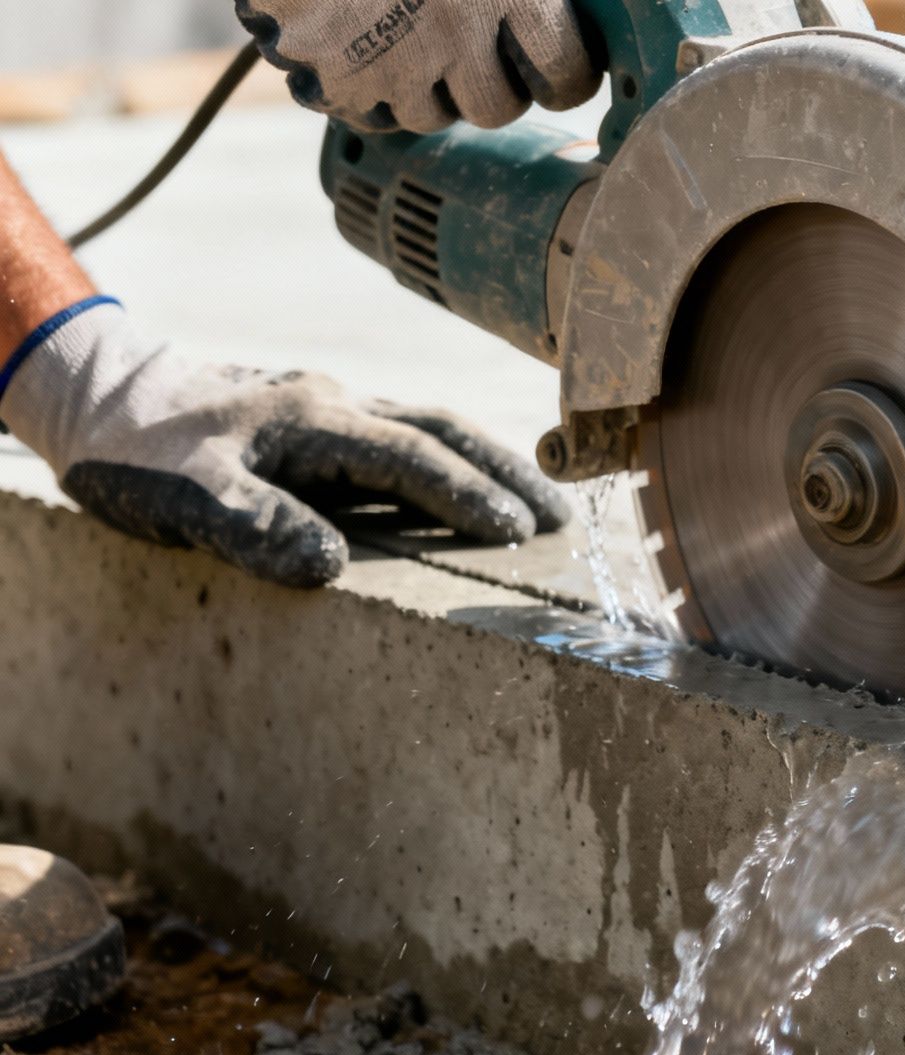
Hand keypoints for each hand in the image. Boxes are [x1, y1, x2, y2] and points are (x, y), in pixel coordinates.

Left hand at [0, 302, 569, 587]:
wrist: (95, 393)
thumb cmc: (136, 453)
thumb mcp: (183, 497)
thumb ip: (256, 527)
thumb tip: (333, 564)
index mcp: (313, 420)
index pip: (411, 457)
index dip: (465, 496)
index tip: (514, 532)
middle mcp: (335, 400)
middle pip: (445, 429)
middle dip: (507, 473)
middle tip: (561, 518)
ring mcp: (331, 401)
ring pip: (432, 422)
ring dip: (489, 461)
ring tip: (535, 505)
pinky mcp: (320, 412)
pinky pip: (406, 428)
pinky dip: (452, 455)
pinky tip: (465, 481)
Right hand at [235, 0, 603, 132]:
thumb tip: (561, 0)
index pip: (564, 69)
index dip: (566, 77)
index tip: (559, 74)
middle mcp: (459, 35)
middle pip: (496, 108)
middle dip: (489, 89)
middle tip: (475, 56)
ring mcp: (398, 63)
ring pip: (431, 116)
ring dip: (425, 91)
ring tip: (406, 38)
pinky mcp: (342, 80)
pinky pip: (372, 115)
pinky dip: (369, 92)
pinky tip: (362, 47)